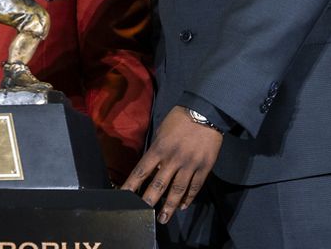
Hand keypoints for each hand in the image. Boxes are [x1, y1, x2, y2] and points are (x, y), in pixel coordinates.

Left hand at [119, 107, 222, 224]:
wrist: (206, 112)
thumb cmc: (179, 119)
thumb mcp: (161, 131)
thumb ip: (156, 150)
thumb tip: (151, 168)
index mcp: (159, 148)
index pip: (141, 171)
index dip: (132, 185)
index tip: (124, 196)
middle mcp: (173, 159)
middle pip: (158, 185)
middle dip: (149, 201)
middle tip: (144, 213)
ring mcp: (190, 165)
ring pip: (178, 190)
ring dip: (170, 206)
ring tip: (164, 218)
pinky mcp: (204, 167)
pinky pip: (195, 186)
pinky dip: (188, 198)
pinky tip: (182, 205)